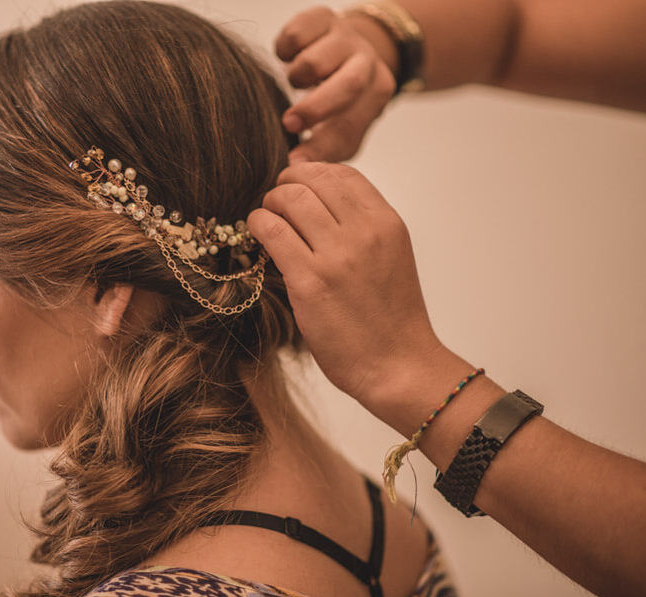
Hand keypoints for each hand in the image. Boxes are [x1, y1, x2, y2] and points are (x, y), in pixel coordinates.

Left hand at [247, 162, 446, 416]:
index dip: (313, 172)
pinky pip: (272, 232)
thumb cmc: (390, 320)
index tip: (297, 183)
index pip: (344, 174)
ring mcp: (337, 257)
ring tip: (265, 218)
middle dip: (286, 184)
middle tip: (275, 200)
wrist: (398, 366)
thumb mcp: (390, 259)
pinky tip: (256, 233)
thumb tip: (315, 206)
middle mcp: (364, 233)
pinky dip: (258, 224)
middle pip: (312, 181)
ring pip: (290, 200)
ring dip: (270, 202)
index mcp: (387, 224)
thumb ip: (361, 229)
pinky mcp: (310, 282)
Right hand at [275, 6, 397, 162]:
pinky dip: (284, 52)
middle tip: (289, 124)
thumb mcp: (339, 130)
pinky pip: (294, 37)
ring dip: (296, 77)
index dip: (321, 143)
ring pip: (312, 62)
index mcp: (377, 91)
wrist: (341, 50)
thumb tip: (293, 164)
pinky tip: (291, 59)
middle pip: (348, 86)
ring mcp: (345, 36)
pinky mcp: (322, 17)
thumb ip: (322, 151)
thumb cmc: (339, 100)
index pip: (352, 123)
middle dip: (315, 109)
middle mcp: (367, 61)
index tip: (294, 157)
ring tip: (298, 83)